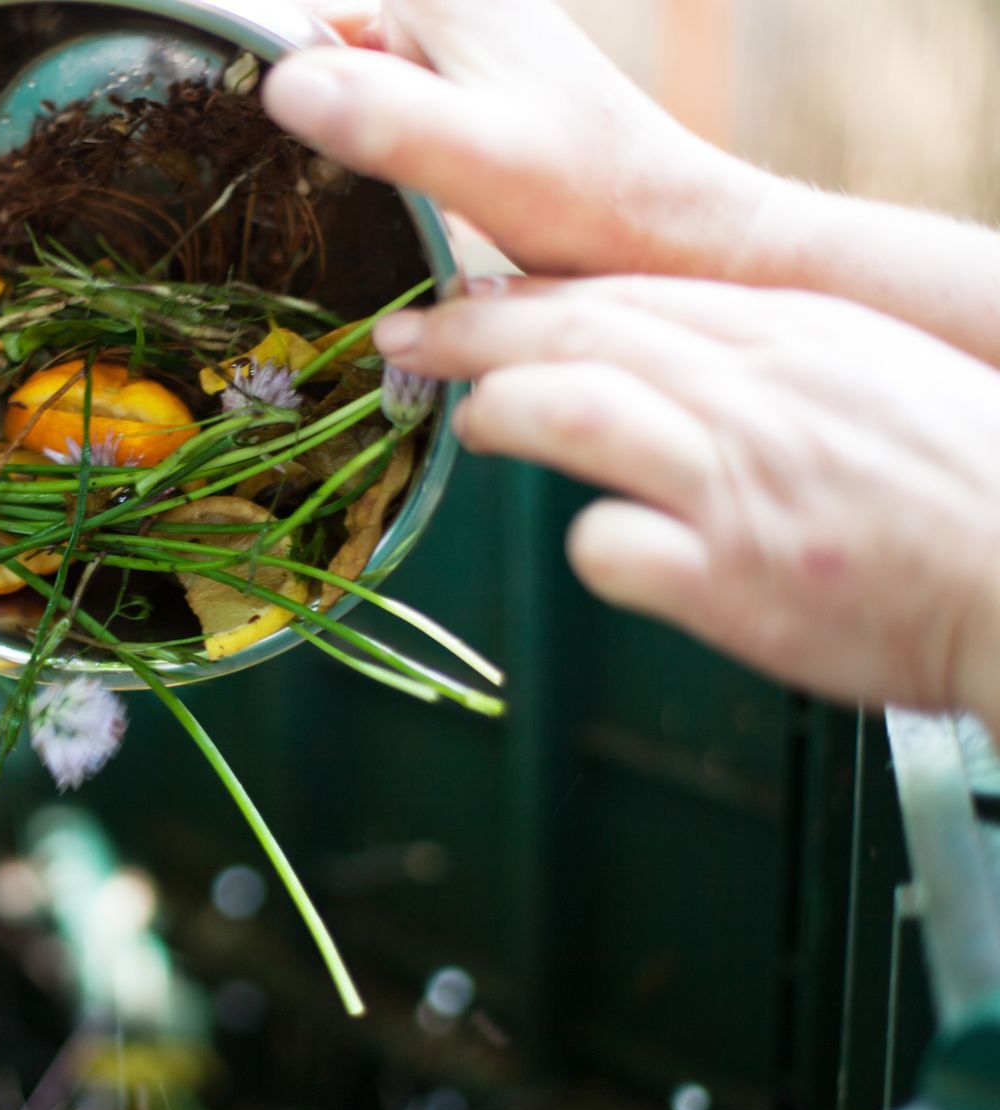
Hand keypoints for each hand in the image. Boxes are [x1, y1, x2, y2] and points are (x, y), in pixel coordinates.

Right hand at [262, 0, 774, 280]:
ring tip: (344, 196)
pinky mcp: (461, 90)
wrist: (670, 232)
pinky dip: (363, 154)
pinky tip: (376, 201)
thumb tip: (283, 83)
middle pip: (315, 45)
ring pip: (343, 84)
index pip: (296, 15)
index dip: (258, 63)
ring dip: (329, 142)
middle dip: (294, 110)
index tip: (243, 134)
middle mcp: (443, 5)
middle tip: (293, 186)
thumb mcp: (477, 162)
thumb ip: (384, 119)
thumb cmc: (589, 199)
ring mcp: (452, 47)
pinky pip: (377, 110)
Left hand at [372, 276, 999, 723]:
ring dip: (504, 408)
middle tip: (404, 336)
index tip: (463, 295)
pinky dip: (594, 547)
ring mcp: (741, 484)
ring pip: (579, 408)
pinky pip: (615, 549)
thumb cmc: (965, 491)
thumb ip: (763, 364)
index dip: (530, 291)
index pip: (630, 290)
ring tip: (468, 422)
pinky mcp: (736, 580)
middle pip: (583, 329)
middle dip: (476, 327)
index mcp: (793, 337)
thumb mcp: (867, 381)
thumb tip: (659, 360)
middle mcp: (758, 393)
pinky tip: (607, 553)